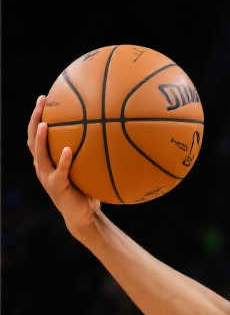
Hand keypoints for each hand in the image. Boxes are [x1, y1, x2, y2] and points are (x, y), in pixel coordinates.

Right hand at [27, 95, 100, 237]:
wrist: (83, 216)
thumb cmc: (87, 190)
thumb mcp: (88, 169)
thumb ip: (92, 153)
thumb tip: (113, 133)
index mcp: (47, 159)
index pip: (37, 133)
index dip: (38, 115)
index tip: (45, 98)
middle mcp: (42, 165)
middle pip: (32, 137)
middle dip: (36, 118)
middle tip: (42, 101)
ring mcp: (46, 176)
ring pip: (39, 153)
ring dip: (41, 138)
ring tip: (45, 123)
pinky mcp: (56, 186)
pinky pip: (60, 171)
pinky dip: (63, 160)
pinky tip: (68, 149)